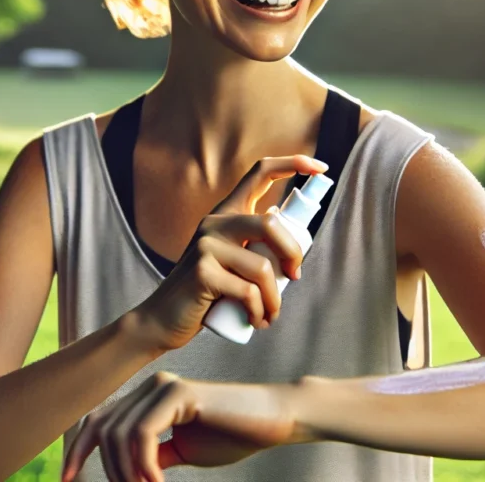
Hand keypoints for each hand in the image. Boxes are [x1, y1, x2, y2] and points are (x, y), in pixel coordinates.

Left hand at [60, 372, 303, 481]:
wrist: (273, 421)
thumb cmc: (233, 435)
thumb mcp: (182, 452)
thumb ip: (153, 457)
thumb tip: (126, 474)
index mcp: (148, 399)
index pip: (99, 422)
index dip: (78, 451)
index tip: (67, 480)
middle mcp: (151, 387)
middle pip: (102, 428)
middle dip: (107, 469)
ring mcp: (164, 387)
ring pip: (120, 433)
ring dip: (127, 472)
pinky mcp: (180, 394)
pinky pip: (143, 432)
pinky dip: (143, 463)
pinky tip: (158, 481)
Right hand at [129, 155, 327, 354]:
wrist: (163, 319)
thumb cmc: (207, 292)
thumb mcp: (231, 260)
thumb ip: (254, 244)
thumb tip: (290, 238)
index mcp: (226, 213)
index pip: (260, 172)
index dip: (292, 163)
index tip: (321, 167)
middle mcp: (215, 222)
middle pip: (270, 223)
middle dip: (293, 254)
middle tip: (294, 278)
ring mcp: (206, 245)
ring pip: (263, 267)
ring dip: (274, 299)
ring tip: (269, 315)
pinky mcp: (202, 272)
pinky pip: (247, 292)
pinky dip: (259, 312)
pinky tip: (255, 322)